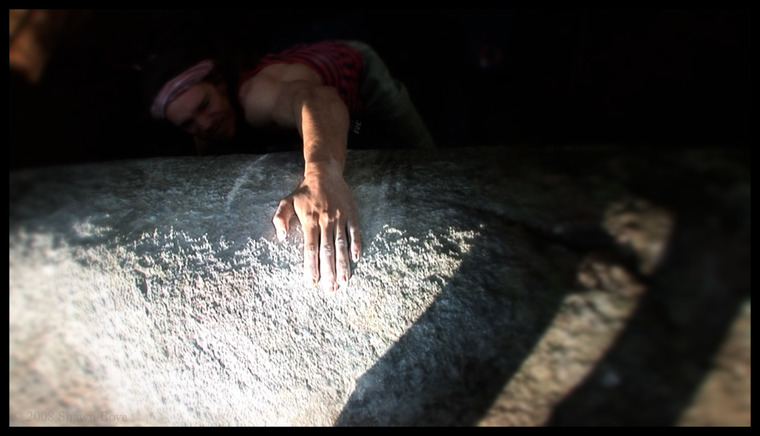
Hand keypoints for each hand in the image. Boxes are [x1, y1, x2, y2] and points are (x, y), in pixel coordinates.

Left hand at [272, 163, 361, 290]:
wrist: (325, 172)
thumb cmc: (304, 191)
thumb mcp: (286, 201)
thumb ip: (281, 219)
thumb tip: (281, 238)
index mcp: (310, 220)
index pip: (310, 248)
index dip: (311, 266)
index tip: (311, 283)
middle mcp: (326, 221)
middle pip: (327, 251)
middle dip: (329, 273)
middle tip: (330, 291)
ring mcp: (340, 218)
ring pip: (342, 245)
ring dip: (343, 265)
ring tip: (344, 282)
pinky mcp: (351, 214)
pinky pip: (355, 232)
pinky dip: (356, 246)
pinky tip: (356, 259)